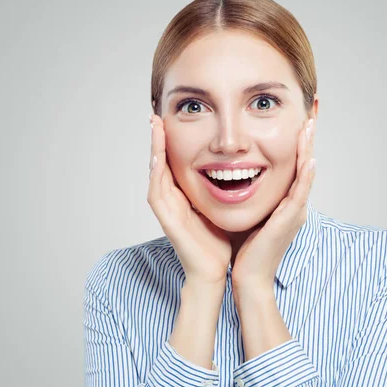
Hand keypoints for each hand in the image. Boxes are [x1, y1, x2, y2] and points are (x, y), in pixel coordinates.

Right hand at [147, 114, 231, 286]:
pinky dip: (156, 173)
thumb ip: (216, 190)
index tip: (171, 119)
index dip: (170, 141)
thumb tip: (233, 169)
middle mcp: (170, 199)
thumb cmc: (216, 242)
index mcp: (181, 196)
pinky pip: (157, 191)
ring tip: (154, 126)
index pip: (173, 162)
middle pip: (159, 162)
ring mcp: (166, 209)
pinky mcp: (166, 219)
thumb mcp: (217, 207)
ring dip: (153, 149)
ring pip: (155, 172)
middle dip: (157, 139)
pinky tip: (158, 156)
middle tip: (155, 115)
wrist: (212, 271)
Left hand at [231, 117, 315, 294]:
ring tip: (309, 126)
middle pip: (303, 165)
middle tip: (309, 113)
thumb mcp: (251, 214)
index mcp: (285, 202)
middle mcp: (294, 205)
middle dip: (306, 139)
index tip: (296, 120)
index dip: (296, 143)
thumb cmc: (246, 249)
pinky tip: (309, 159)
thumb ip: (250, 196)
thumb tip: (238, 178)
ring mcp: (294, 212)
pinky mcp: (289, 221)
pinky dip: (306, 176)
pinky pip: (300, 194)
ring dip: (307, 149)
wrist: (248, 277)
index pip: (293, 166)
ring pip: (305, 174)